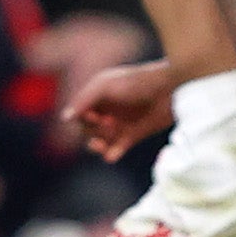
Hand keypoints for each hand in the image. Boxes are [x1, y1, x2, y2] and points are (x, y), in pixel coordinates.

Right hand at [61, 60, 178, 159]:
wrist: (170, 89)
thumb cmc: (136, 82)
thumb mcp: (104, 85)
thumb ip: (83, 100)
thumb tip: (65, 118)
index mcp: (97, 96)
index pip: (79, 114)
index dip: (82, 119)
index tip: (94, 116)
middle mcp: (106, 110)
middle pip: (87, 129)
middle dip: (92, 131)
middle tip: (108, 123)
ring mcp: (119, 124)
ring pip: (99, 141)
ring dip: (98, 145)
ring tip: (103, 146)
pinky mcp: (133, 136)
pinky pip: (116, 150)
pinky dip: (111, 154)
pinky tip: (112, 155)